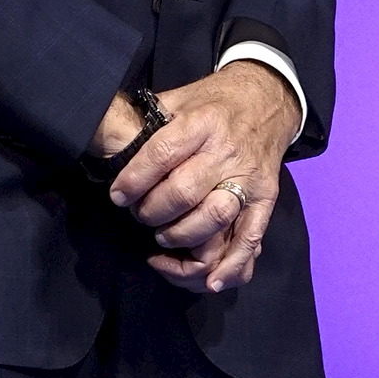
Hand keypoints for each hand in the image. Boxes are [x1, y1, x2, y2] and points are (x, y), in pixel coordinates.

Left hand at [109, 61, 300, 296]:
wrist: (268, 99)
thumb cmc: (214, 102)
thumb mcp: (180, 97)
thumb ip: (149, 119)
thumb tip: (110, 140)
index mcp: (201, 122)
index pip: (163, 153)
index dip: (135, 179)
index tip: (118, 195)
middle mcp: (226, 150)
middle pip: (184, 191)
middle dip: (153, 211)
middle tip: (140, 214)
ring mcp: (248, 177)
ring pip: (214, 216)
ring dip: (182, 234)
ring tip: (164, 236)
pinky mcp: (265, 197)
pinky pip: (251, 235)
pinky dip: (233, 262)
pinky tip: (212, 280)